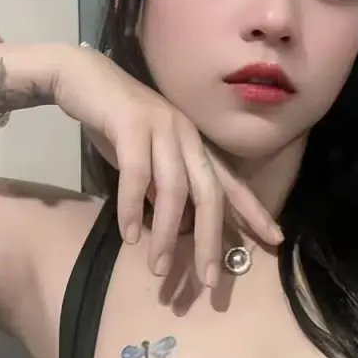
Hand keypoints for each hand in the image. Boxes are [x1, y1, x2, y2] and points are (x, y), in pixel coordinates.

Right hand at [55, 46, 283, 286]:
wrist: (81, 76)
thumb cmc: (114, 120)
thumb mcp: (147, 159)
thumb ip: (164, 186)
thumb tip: (177, 225)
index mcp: (194, 143)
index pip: (230, 181)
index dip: (253, 210)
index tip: (275, 239)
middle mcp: (186, 134)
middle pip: (210, 193)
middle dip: (213, 239)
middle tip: (209, 280)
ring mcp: (161, 127)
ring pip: (175, 189)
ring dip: (169, 233)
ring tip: (160, 269)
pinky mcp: (131, 124)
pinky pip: (137, 173)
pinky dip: (134, 207)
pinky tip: (129, 235)